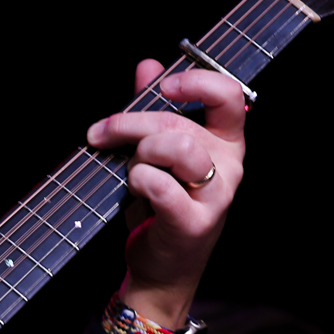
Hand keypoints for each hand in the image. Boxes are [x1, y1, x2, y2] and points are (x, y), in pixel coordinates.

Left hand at [87, 59, 247, 328]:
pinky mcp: (195, 223)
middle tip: (103, 132)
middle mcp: (230, 166)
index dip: (196, 81)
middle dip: (132, 123)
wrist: (161, 267)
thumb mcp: (156, 153)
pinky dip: (140, 180)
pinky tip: (134, 187)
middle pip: (181, 122)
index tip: (164, 86)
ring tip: (130, 169)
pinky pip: (163, 186)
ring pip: (176, 148)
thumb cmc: (161, 206)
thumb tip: (148, 66)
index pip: (229, 95)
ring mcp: (216, 196)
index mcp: (226, 141)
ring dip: (139, 153)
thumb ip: (154, 109)